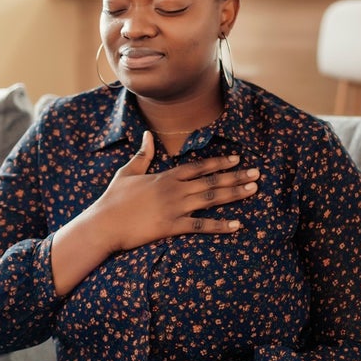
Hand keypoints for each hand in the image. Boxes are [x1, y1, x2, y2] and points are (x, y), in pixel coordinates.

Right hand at [93, 131, 259, 253]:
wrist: (103, 224)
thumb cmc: (114, 198)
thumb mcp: (128, 172)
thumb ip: (142, 154)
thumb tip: (146, 134)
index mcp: (166, 176)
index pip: (199, 166)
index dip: (219, 162)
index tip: (237, 159)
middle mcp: (175, 190)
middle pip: (211, 181)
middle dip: (236, 177)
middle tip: (257, 174)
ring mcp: (175, 208)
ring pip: (211, 199)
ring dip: (234, 194)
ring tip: (253, 190)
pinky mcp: (172, 227)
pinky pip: (200, 225)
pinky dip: (219, 225)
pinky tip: (236, 225)